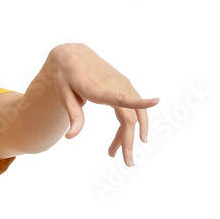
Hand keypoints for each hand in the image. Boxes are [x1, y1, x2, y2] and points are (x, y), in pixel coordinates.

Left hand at [48, 43, 157, 166]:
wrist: (72, 55)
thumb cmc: (65, 75)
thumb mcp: (63, 94)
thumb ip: (73, 115)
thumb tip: (72, 138)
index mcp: (98, 88)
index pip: (121, 97)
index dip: (139, 101)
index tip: (156, 101)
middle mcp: (115, 86)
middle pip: (129, 118)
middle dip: (129, 142)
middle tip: (127, 163)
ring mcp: (123, 85)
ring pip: (134, 115)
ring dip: (129, 136)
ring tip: (117, 154)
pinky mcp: (124, 85)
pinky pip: (131, 108)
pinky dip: (130, 124)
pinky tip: (123, 137)